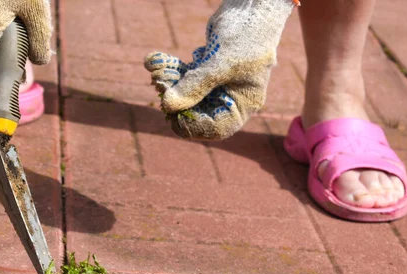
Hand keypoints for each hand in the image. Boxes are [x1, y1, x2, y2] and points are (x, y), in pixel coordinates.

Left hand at [144, 0, 293, 139]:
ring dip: (168, 81)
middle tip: (159, 84)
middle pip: (197, 111)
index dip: (192, 125)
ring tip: (155, 67)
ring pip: (186, 93)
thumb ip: (195, 86)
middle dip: (175, 99)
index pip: (217, 128)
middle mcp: (230, 97)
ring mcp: (217, 84)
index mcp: (244, 104)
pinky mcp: (206, 70)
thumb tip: (167, 106)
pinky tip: (153, 59)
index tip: (171, 114)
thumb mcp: (221, 63)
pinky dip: (169, 69)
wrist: (252, 4)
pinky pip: (184, 76)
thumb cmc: (247, 35)